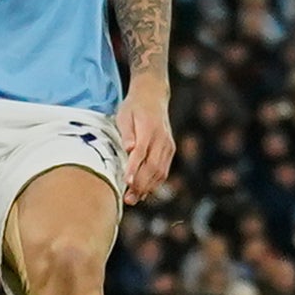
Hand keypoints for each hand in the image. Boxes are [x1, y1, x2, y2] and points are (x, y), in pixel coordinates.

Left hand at [117, 81, 175, 204]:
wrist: (153, 95)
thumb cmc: (134, 107)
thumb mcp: (124, 115)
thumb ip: (126, 133)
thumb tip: (128, 148)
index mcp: (149, 128)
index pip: (141, 152)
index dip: (134, 168)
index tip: (126, 182)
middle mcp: (161, 138)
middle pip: (152, 166)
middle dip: (140, 185)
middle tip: (127, 199)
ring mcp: (168, 145)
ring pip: (160, 171)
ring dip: (147, 187)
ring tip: (133, 199)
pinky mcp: (170, 149)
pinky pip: (164, 169)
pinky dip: (155, 182)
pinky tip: (143, 191)